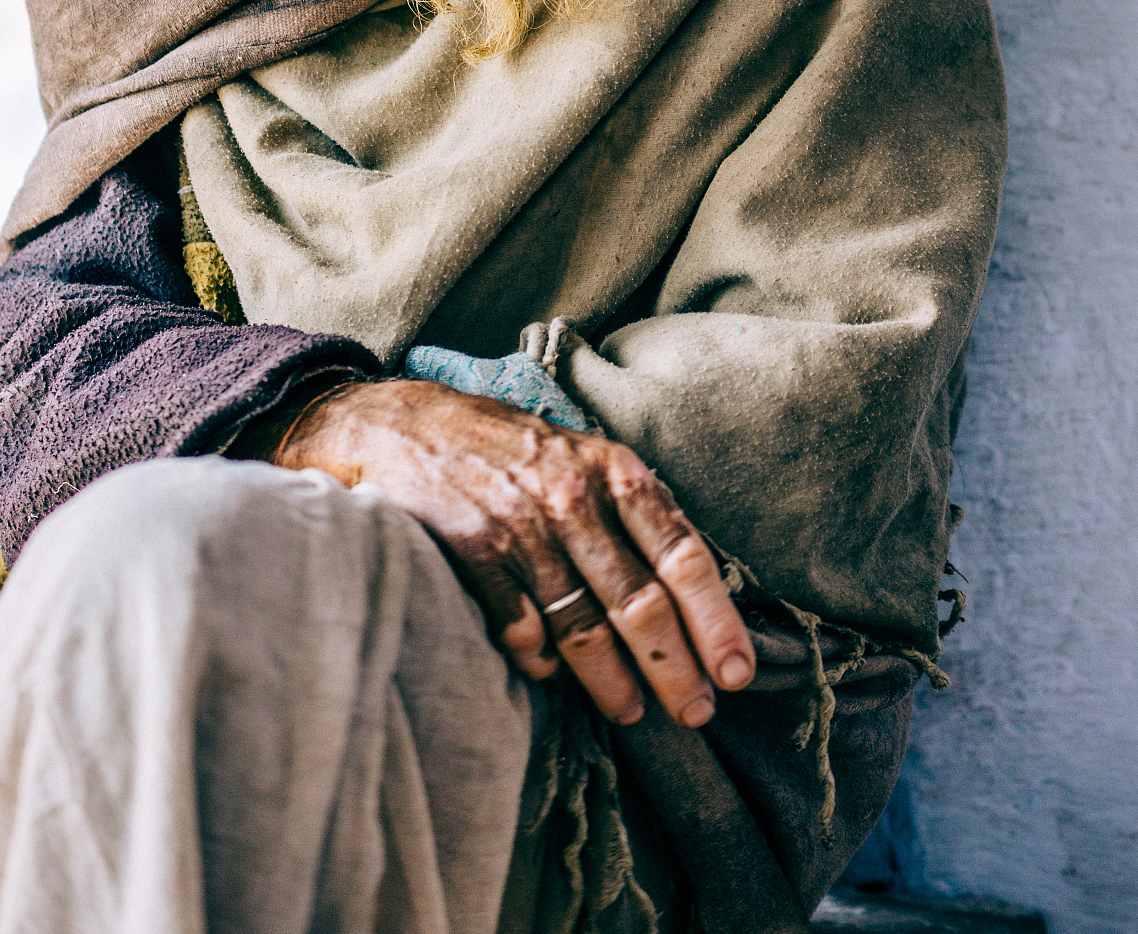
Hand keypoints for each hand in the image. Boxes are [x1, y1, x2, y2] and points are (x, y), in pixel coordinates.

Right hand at [271, 377, 755, 728]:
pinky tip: (550, 674)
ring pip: (583, 628)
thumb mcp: (577, 451)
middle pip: (639, 602)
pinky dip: (540, 661)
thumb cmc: (504, 445)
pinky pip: (520, 630)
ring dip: (613, 682)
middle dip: (675, 667)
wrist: (401, 424)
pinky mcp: (471, 552)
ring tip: (631, 712)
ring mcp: (520, 526)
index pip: (681, 552)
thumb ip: (627, 505)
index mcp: (610, 468)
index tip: (737, 670)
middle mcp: (571, 496)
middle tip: (696, 712)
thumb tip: (687, 578)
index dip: (715, 618)